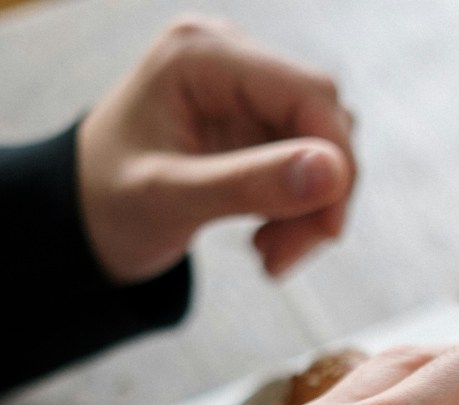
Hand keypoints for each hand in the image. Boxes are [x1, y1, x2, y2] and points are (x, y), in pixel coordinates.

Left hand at [77, 15, 355, 282]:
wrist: (84, 219)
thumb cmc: (105, 202)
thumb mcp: (169, 197)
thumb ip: (249, 184)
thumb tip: (335, 173)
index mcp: (202, 56)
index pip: (309, 92)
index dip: (335, 158)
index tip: (328, 228)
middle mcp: (232, 60)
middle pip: (324, 120)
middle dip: (321, 194)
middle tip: (288, 255)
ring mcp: (249, 93)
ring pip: (325, 149)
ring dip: (312, 209)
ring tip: (270, 252)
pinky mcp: (260, 125)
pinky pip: (311, 166)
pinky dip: (301, 210)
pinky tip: (265, 237)